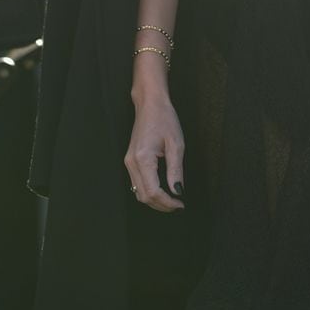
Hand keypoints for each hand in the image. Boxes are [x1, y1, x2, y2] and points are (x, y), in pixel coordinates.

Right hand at [124, 95, 184, 212]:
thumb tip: (178, 191)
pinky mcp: (130, 160)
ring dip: (155, 200)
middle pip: (144, 196)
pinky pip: (137, 183)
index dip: (167, 202)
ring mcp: (128, 162)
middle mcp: (132, 162)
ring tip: (172, 201)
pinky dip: (149, 192)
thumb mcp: (176, 144)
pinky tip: (162, 191)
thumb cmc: (164, 118)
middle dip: (161, 205)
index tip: (181, 204)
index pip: (153, 192)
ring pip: (138, 192)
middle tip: (178, 205)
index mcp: (143, 159)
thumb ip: (176, 170)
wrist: (150, 104)